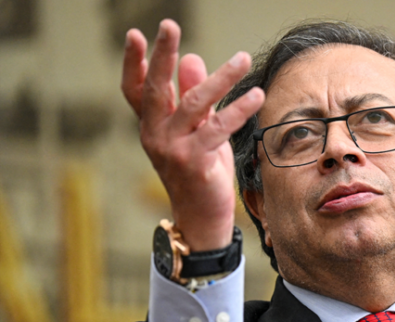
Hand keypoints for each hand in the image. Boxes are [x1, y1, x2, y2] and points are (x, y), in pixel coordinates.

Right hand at [122, 19, 264, 250]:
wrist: (201, 218)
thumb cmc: (200, 173)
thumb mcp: (197, 131)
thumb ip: (193, 97)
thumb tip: (192, 59)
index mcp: (152, 126)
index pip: (136, 89)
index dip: (133, 62)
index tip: (134, 34)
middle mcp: (155, 135)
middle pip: (156, 88)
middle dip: (163, 54)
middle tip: (169, 25)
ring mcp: (172, 149)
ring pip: (194, 104)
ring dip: (220, 79)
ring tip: (241, 58)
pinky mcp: (194, 161)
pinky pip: (218, 128)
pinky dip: (239, 110)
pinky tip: (256, 96)